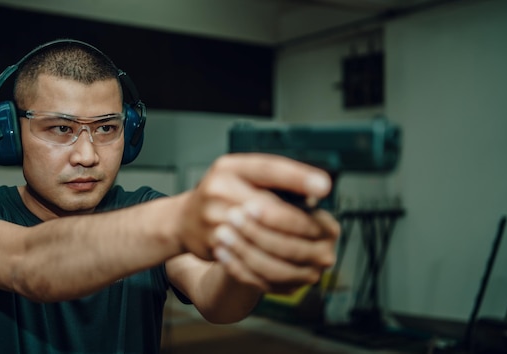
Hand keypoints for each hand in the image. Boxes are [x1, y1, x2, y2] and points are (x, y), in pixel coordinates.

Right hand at [177, 153, 339, 291]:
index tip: (324, 186)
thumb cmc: (221, 195)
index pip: (268, 169)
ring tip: (312, 252)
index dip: (298, 177)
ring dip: (291, 246)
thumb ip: (273, 182)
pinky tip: (289, 267)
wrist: (182, 221)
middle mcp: (218, 189)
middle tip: (323, 231)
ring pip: (263, 238)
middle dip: (300, 222)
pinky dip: (272, 265)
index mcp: (230, 167)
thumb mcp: (241, 176)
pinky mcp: (212, 245)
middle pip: (270, 208)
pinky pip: (249, 259)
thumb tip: (313, 197)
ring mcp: (213, 218)